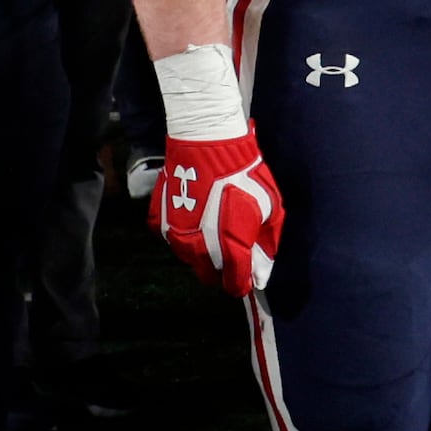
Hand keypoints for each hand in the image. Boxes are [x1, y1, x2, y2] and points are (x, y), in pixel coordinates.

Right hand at [148, 123, 285, 294]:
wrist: (206, 144)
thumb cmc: (244, 174)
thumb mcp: (270, 207)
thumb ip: (266, 244)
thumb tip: (261, 271)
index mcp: (228, 249)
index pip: (234, 285)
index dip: (242, 283)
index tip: (247, 274)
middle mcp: (198, 250)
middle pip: (209, 277)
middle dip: (222, 270)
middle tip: (231, 252)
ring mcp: (175, 237)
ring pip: (189, 259)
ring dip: (201, 252)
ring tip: (211, 228)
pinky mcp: (160, 222)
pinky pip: (172, 239)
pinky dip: (183, 234)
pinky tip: (194, 215)